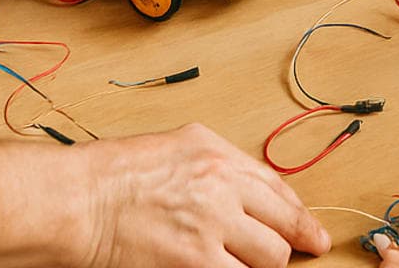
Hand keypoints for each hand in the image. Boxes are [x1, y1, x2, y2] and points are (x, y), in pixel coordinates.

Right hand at [75, 123, 330, 266]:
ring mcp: (210, 231)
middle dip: (283, 250)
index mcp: (222, 159)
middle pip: (280, 232)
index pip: (281, 193)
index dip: (302, 220)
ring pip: (265, 263)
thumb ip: (225, 165)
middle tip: (283, 259)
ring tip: (241, 266)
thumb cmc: (122, 171)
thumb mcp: (185, 144)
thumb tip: (257, 190)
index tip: (313, 238)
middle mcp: (223, 190)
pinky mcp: (192, 265)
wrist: (85, 199)